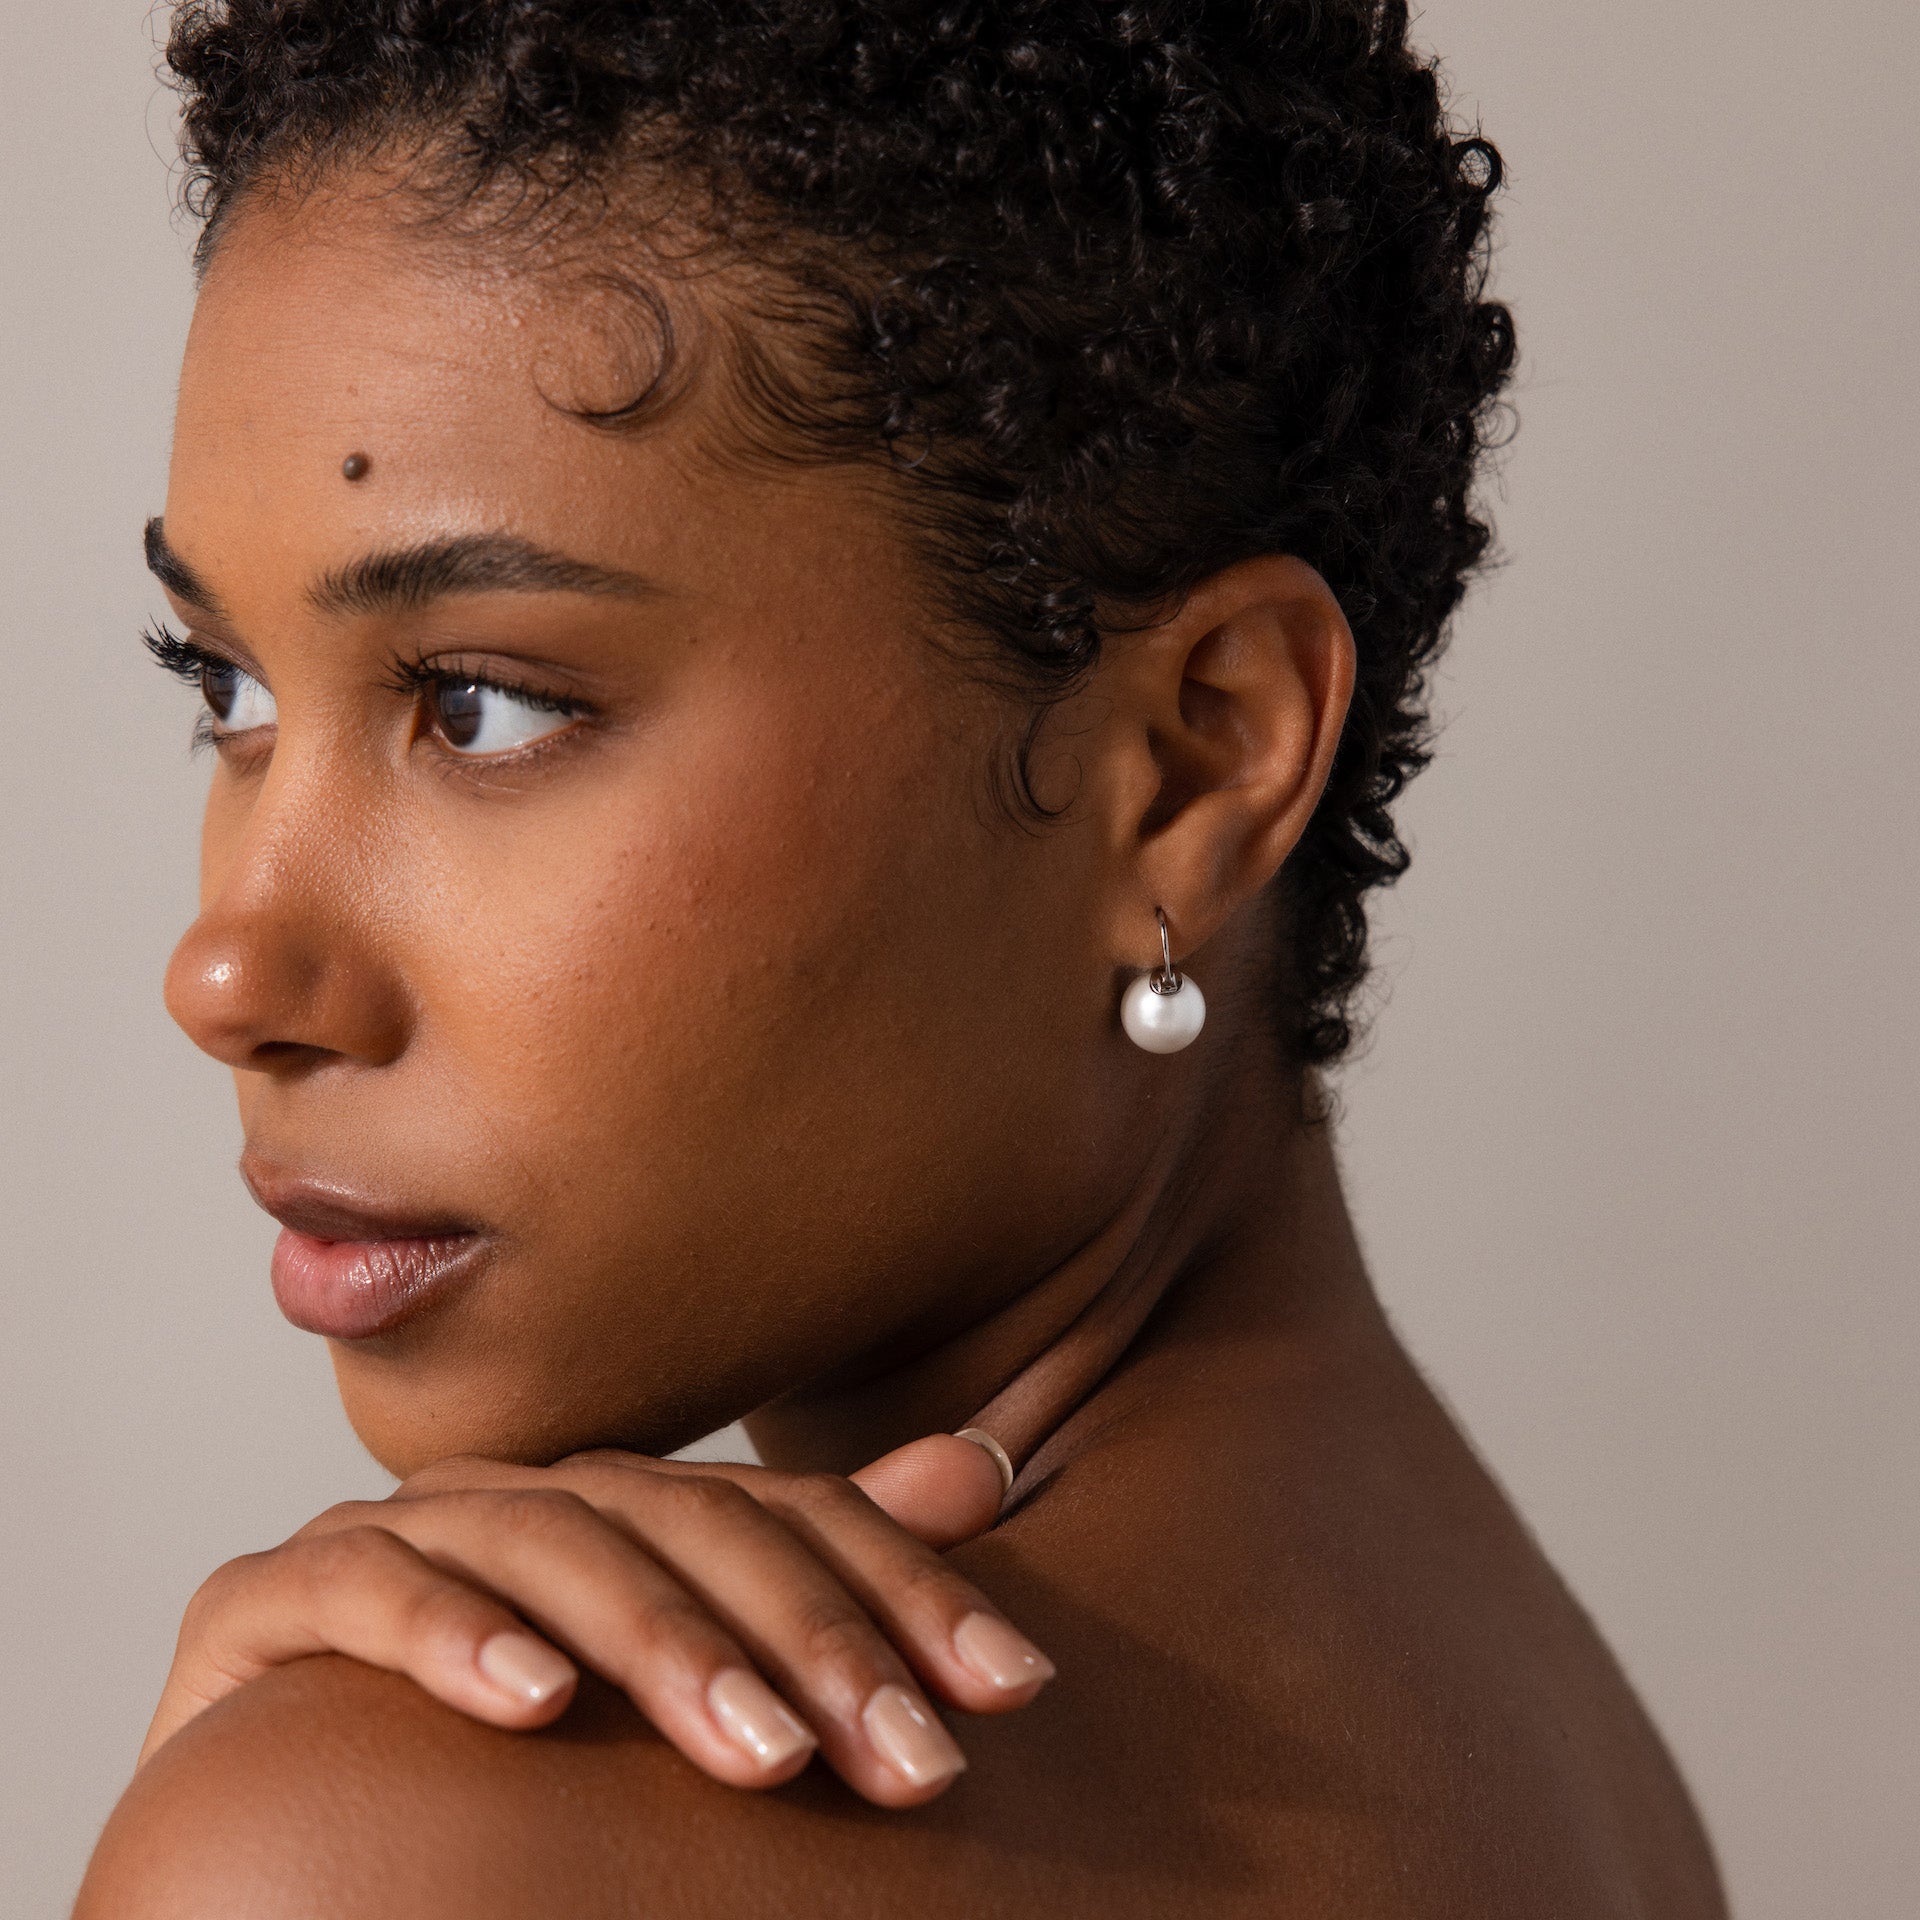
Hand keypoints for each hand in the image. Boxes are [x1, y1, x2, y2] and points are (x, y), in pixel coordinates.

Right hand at [137, 1434, 1047, 1807]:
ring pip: (548, 1545)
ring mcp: (392, 1534)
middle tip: (908, 1758)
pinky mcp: (268, 1602)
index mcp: (618, 1506)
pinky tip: (535, 1702)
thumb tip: (982, 1468)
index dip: (903, 1588)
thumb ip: (814, 1577)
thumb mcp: (681, 1677)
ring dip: (658, 1644)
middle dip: (806, 1640)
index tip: (1014, 1685)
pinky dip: (450, 1633)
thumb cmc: (501, 1768)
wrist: (284, 1830)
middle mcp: (518, 1496)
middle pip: (682, 1526)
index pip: (782, 1516)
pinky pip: (362, 1592)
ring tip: (757, 1752)